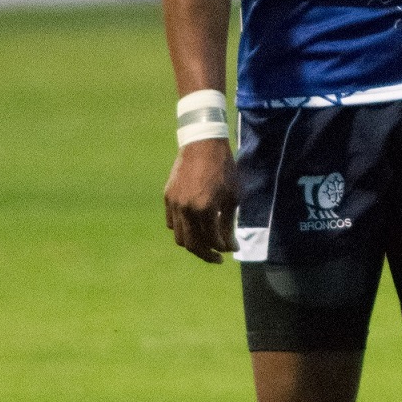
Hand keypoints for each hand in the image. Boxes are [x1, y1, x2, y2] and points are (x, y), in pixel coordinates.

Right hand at [164, 138, 238, 263]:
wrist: (203, 144)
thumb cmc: (224, 169)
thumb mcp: (233, 196)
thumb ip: (229, 224)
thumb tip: (230, 247)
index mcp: (205, 209)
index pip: (213, 240)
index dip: (224, 248)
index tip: (233, 249)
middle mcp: (186, 209)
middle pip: (193, 245)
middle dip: (207, 254)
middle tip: (218, 258)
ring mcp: (174, 204)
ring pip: (180, 237)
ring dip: (194, 244)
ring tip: (206, 244)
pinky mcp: (168, 197)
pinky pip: (172, 222)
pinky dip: (183, 230)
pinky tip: (195, 227)